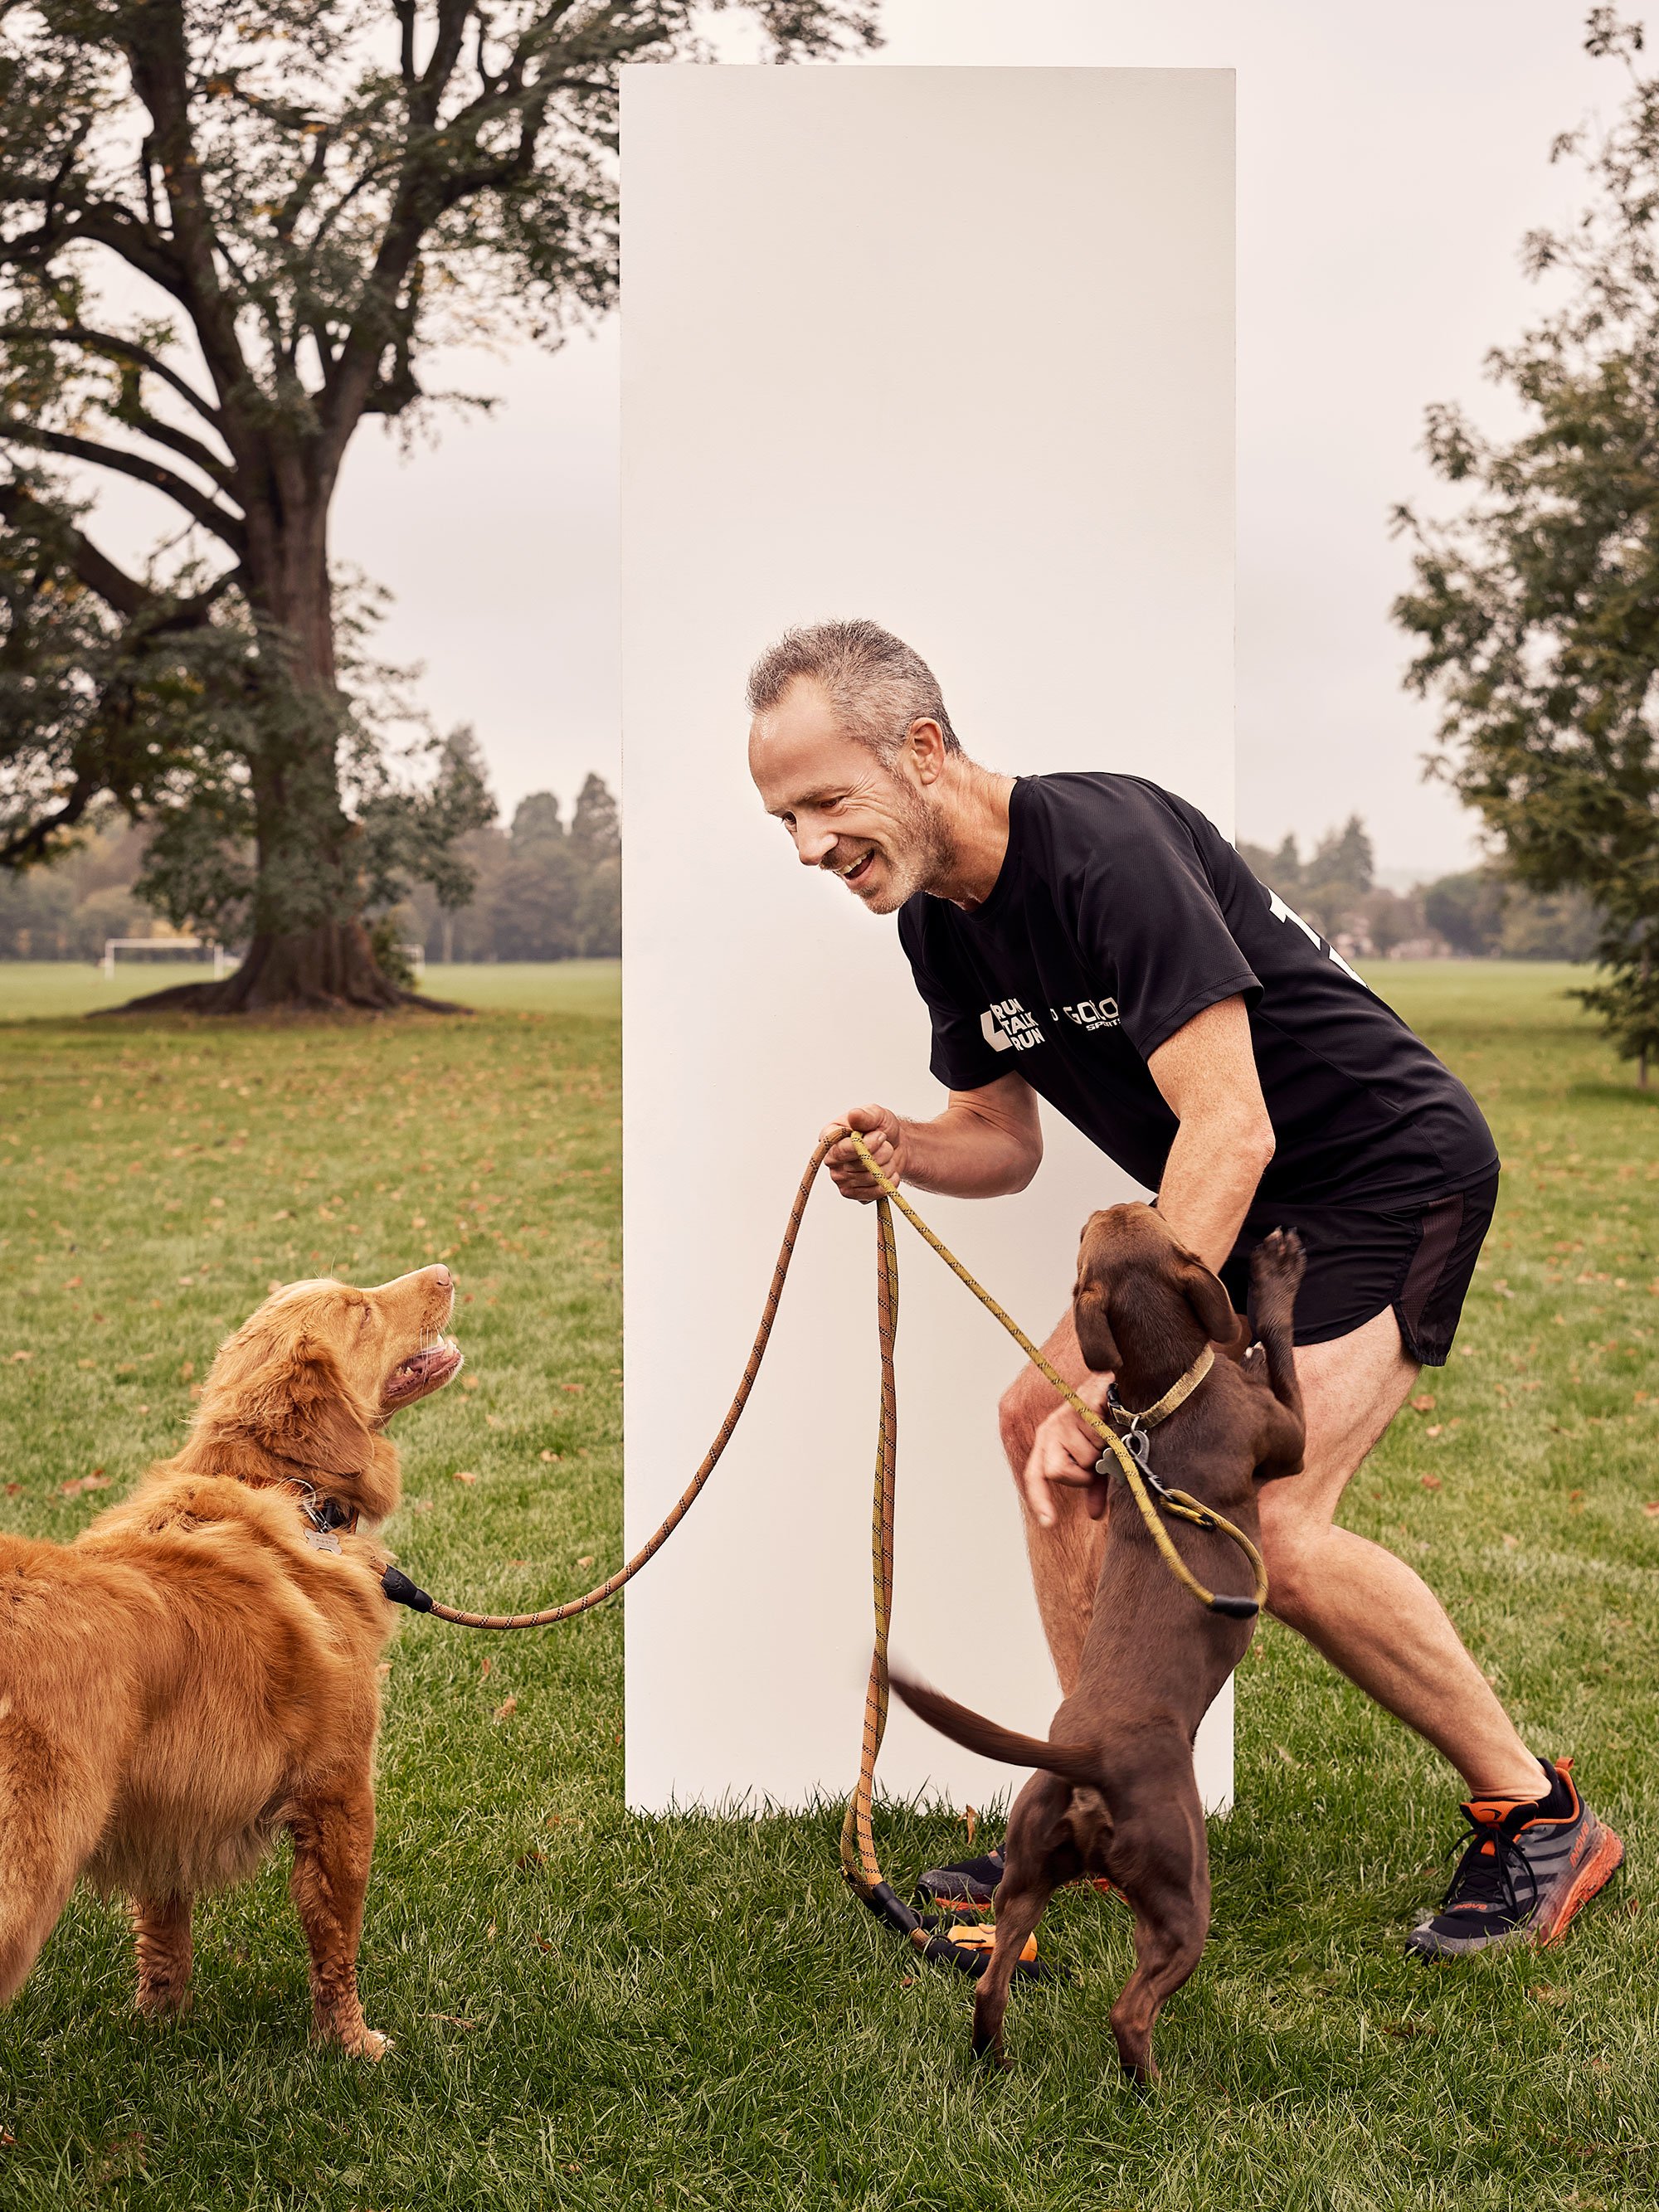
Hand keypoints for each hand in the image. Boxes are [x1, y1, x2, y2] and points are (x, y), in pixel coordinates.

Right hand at [820, 1104, 904, 1202]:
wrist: (895, 1145)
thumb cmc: (881, 1128)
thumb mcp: (877, 1115)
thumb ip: (865, 1115)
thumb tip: (853, 1115)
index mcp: (829, 1137)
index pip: (841, 1149)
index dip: (866, 1145)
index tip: (881, 1135)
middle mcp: (831, 1160)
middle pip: (858, 1166)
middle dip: (882, 1154)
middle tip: (886, 1144)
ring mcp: (840, 1179)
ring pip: (869, 1179)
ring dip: (887, 1167)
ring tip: (887, 1157)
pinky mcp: (852, 1193)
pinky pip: (873, 1193)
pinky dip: (887, 1183)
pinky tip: (890, 1172)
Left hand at [1017, 1370, 1115, 1527]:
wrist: (1119, 1388)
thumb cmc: (1104, 1426)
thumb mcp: (1096, 1460)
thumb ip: (1092, 1486)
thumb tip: (1094, 1515)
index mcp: (1047, 1443)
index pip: (1034, 1476)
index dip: (1040, 1500)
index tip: (1049, 1523)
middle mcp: (1051, 1430)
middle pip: (1057, 1472)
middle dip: (1083, 1476)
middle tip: (1097, 1462)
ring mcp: (1066, 1417)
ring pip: (1085, 1460)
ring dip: (1103, 1455)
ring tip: (1108, 1437)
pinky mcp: (1084, 1406)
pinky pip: (1098, 1439)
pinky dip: (1111, 1438)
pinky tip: (1113, 1426)